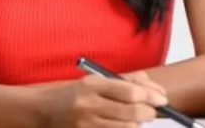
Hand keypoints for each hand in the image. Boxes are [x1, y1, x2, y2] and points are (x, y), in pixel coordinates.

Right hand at [44, 71, 167, 127]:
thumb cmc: (76, 94)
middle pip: (132, 113)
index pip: (131, 92)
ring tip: (134, 119)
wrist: (42, 112)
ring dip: (137, 125)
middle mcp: (88, 106)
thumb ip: (128, 81)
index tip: (162, 99)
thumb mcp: (97, 81)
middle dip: (149, 112)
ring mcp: (86, 126)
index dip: (151, 96)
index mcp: (92, 85)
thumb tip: (158, 91)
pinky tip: (122, 125)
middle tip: (153, 111)